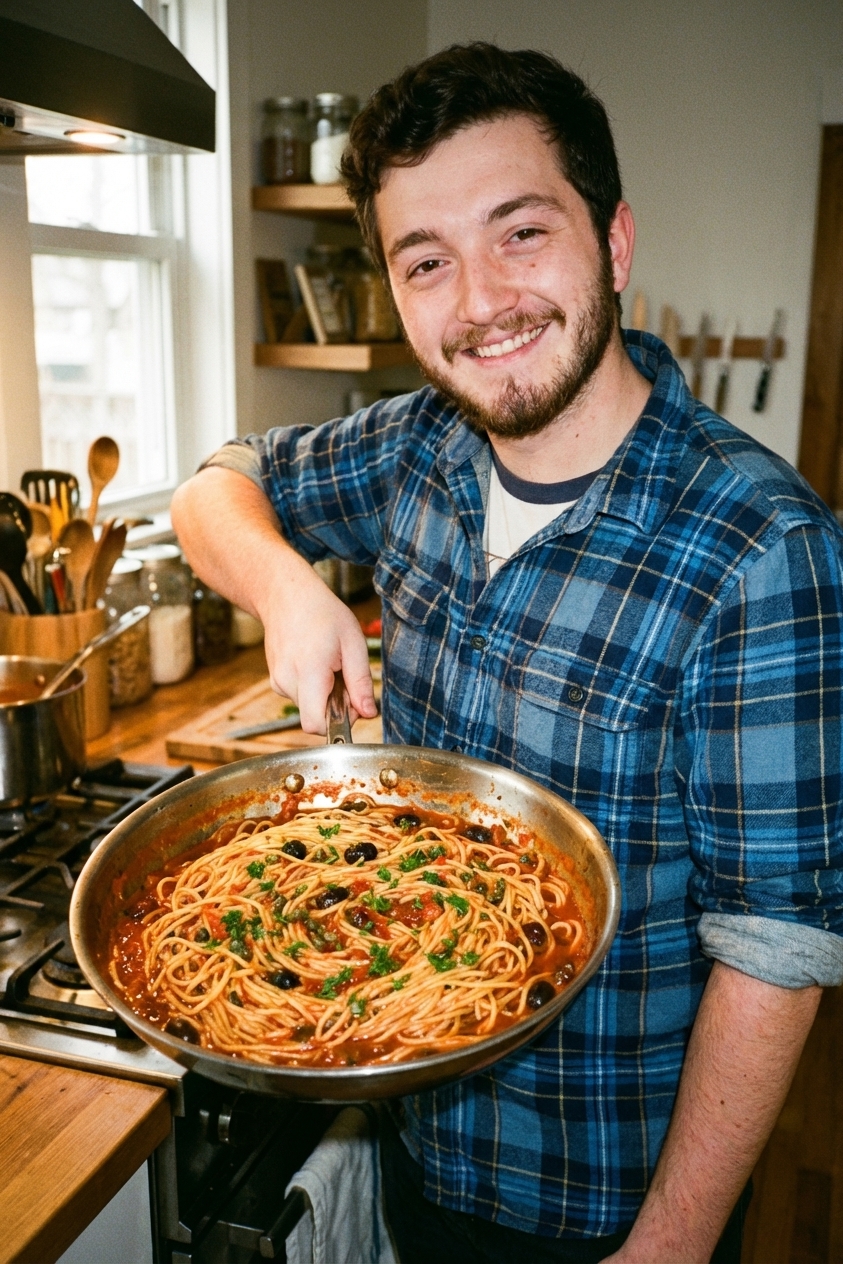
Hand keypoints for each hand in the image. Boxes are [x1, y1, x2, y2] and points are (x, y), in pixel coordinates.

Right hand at [256, 562, 377, 733]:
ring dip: (323, 696)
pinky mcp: (275, 680)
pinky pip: (298, 697)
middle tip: (344, 675)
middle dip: (335, 706)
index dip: (338, 722)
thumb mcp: (352, 643)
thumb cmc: (321, 613)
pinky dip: (311, 688)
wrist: (285, 595)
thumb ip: (360, 682)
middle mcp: (287, 680)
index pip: (315, 725)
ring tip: (329, 664)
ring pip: (307, 708)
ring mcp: (277, 681)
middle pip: (315, 717)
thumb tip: (368, 713)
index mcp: (309, 672)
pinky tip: (315, 663)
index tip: (351, 703)